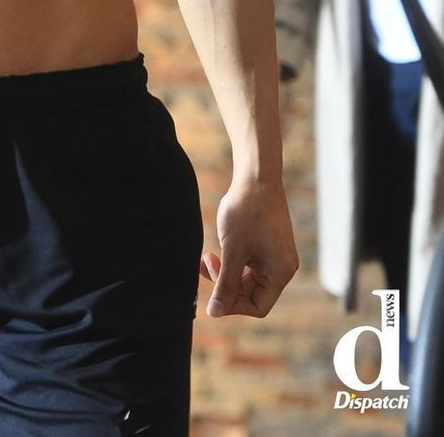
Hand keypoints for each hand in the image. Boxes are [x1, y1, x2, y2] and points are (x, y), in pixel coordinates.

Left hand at [199, 177, 297, 317]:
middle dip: (226, 283)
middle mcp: (282, 267)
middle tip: (206, 264)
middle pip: (252, 292)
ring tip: (208, 256)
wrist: (256, 176)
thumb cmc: (247, 211)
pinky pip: (249, 262)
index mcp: (280, 273)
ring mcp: (275, 255)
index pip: (258, 306)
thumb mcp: (232, 250)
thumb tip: (214, 313)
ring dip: (226, 271)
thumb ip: (225, 283)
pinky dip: (232, 259)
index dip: (233, 305)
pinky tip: (218, 248)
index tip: (212, 293)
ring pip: (247, 277)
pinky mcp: (267, 244)